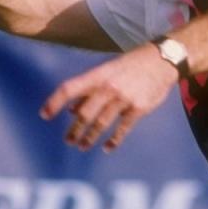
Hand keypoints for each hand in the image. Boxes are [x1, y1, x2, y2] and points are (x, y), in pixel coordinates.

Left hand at [39, 45, 179, 151]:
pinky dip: (114, 140)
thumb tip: (71, 111)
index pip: (70, 88)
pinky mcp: (139, 108)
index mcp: (98, 74)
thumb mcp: (109, 70)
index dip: (54, 101)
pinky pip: (123, 128)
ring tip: (82, 146)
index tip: (44, 115)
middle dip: (74, 129)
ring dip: (90, 137)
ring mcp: (124, 98)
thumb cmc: (131, 65)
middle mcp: (109, 86)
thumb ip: (90, 90)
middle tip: (68, 141)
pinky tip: (107, 148)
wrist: (163, 60)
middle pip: (85, 113)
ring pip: (101, 123)